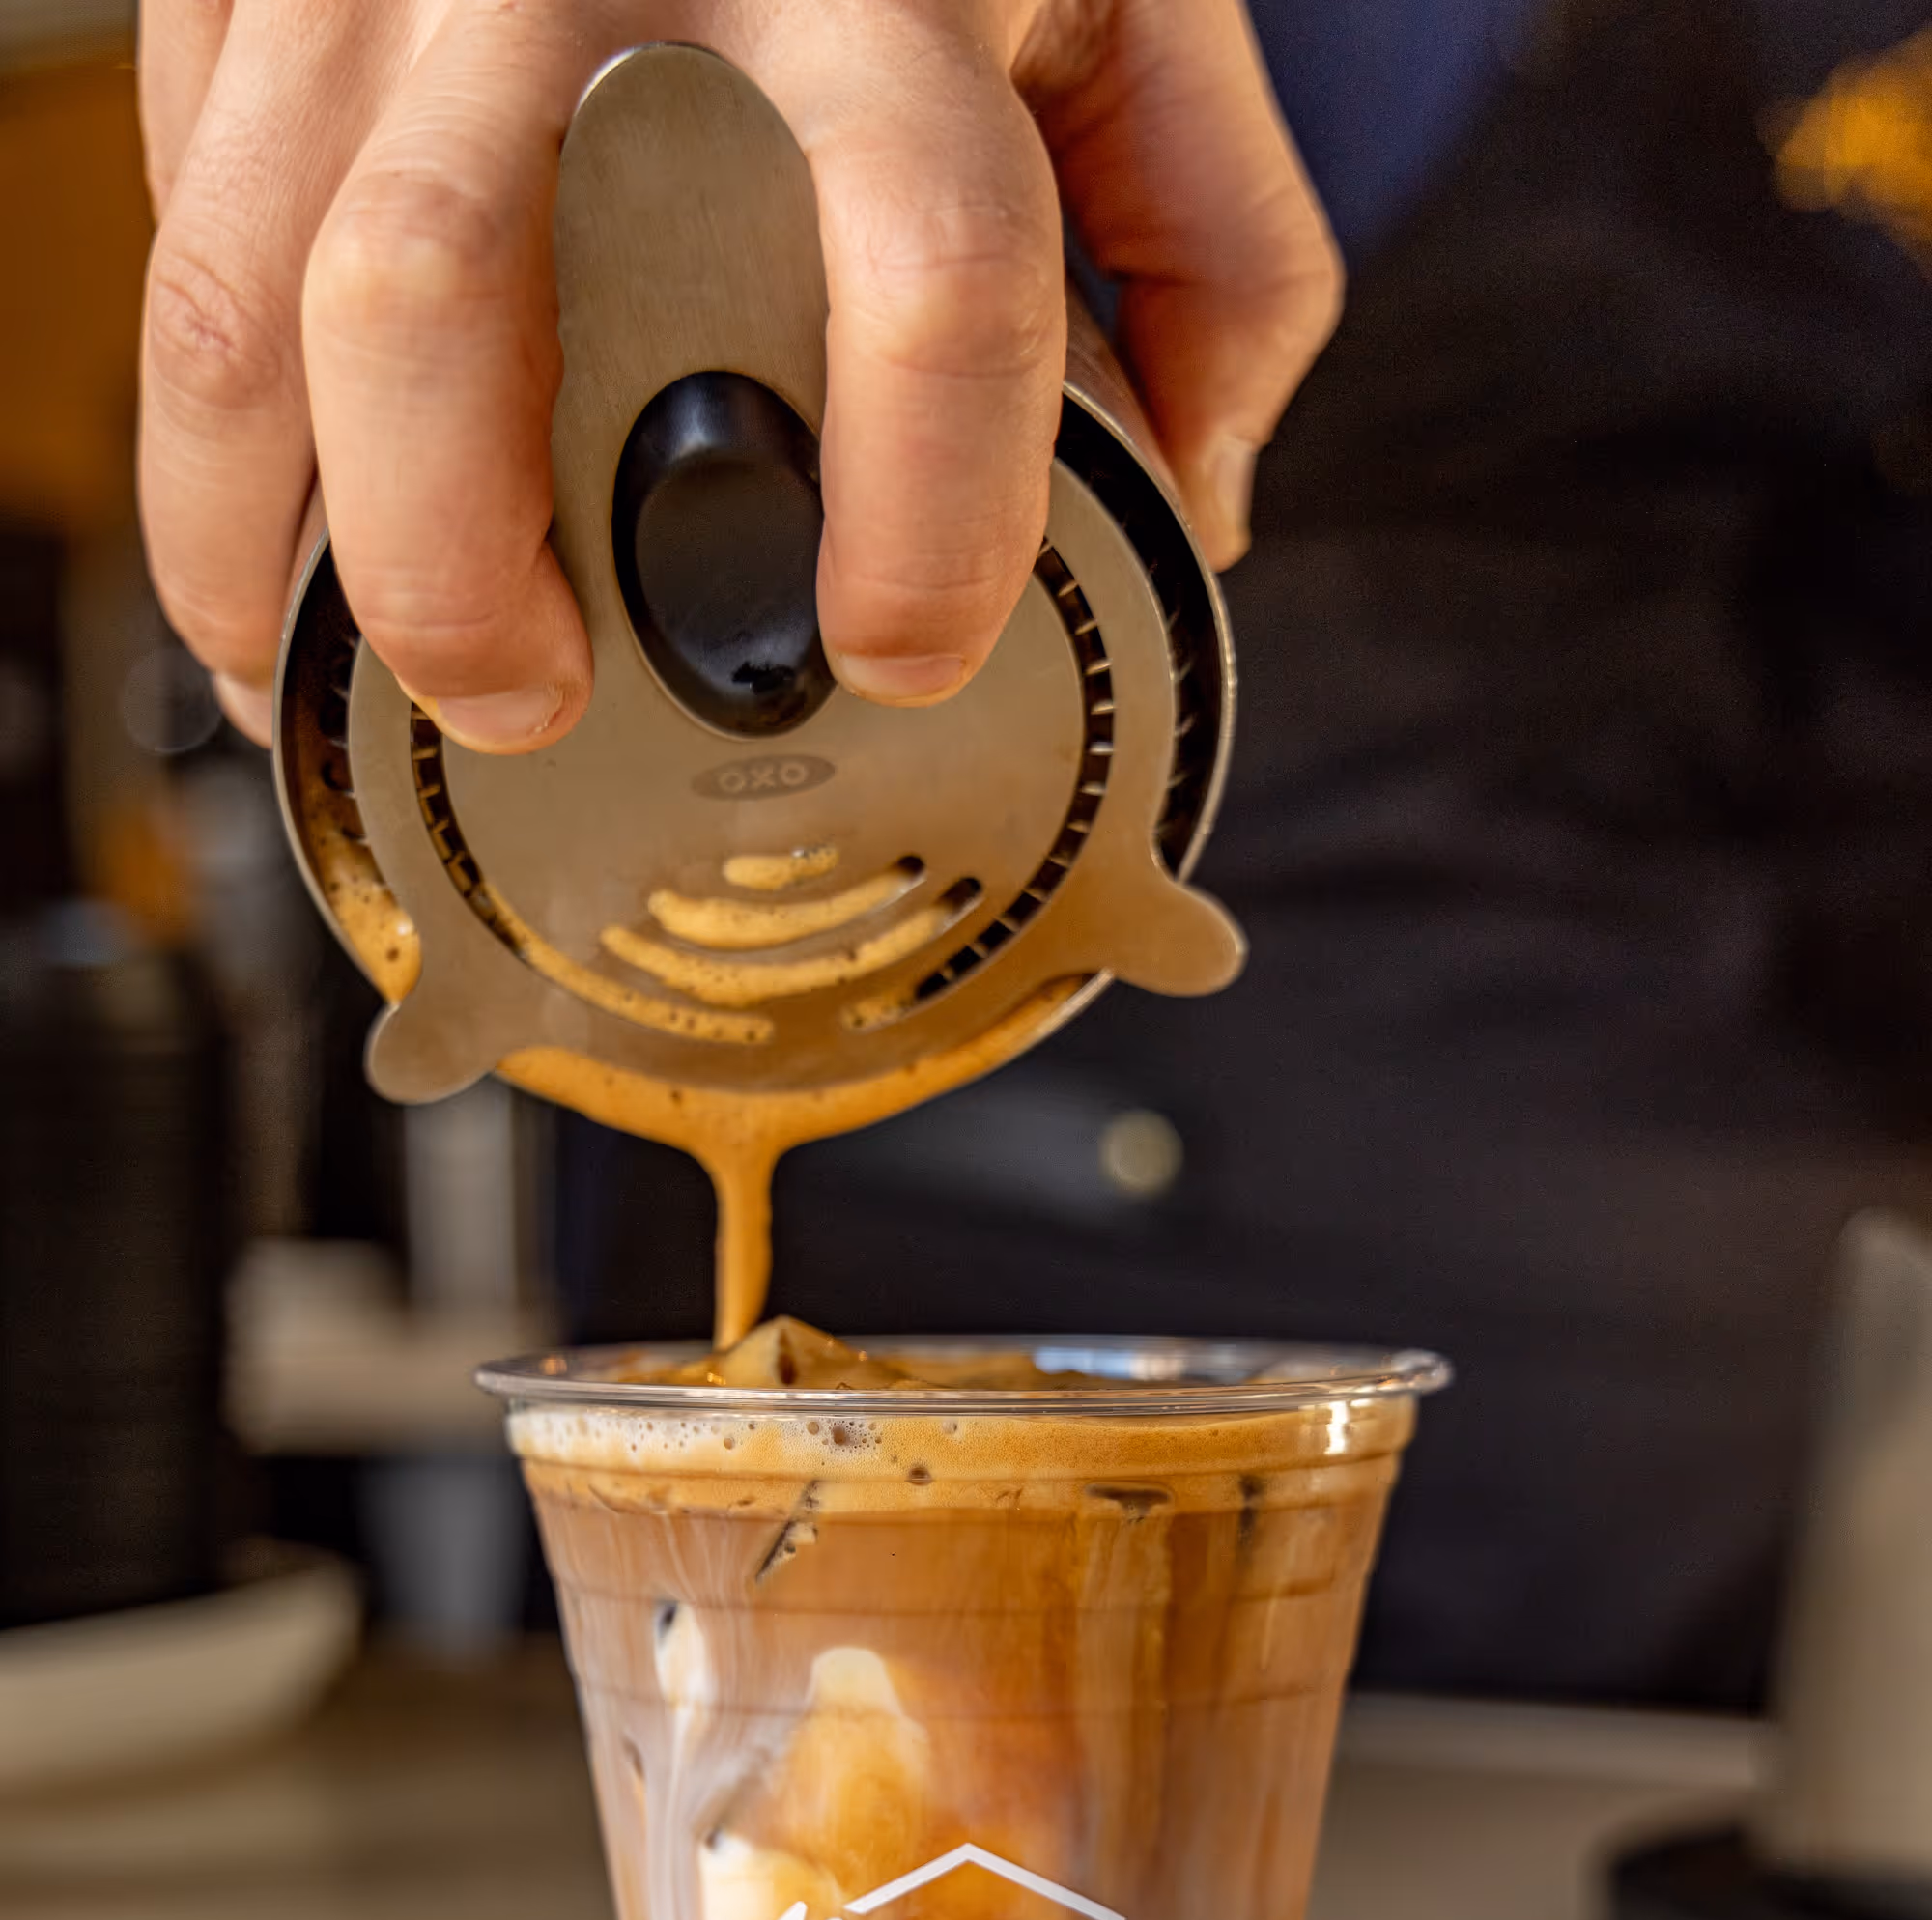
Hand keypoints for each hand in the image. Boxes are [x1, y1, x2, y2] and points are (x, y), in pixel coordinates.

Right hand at [138, 0, 1339, 751]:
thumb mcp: (1134, 12)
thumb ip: (1216, 254)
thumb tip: (1193, 510)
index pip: (931, 278)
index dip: (928, 515)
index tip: (895, 654)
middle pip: (444, 299)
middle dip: (449, 570)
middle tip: (525, 704)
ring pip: (241, 289)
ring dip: (250, 537)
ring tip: (305, 684)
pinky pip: (187, 224)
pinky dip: (206, 411)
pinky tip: (278, 512)